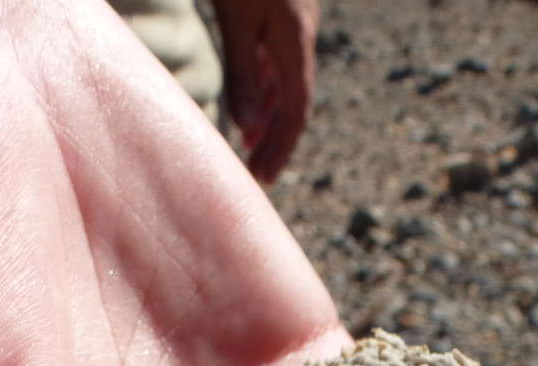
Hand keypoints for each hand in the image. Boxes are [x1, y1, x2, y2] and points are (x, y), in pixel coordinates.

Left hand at [212, 0, 318, 181]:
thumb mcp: (235, 21)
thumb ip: (242, 72)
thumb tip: (246, 128)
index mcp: (296, 42)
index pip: (296, 109)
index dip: (283, 147)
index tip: (265, 177)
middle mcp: (302, 36)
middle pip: (293, 100)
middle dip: (274, 139)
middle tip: (255, 173)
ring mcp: (294, 25)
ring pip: (285, 82)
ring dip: (268, 115)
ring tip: (249, 144)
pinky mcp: (281, 14)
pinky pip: (277, 61)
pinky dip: (264, 87)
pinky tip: (250, 100)